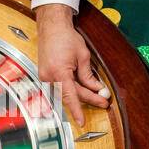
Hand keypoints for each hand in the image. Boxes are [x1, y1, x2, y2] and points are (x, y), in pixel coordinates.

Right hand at [35, 3, 108, 126]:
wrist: (51, 27)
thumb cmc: (65, 37)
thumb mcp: (82, 56)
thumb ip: (88, 75)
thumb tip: (95, 88)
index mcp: (59, 72)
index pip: (70, 96)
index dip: (77, 110)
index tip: (81, 121)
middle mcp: (49, 77)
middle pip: (71, 94)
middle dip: (88, 98)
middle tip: (103, 101)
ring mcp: (44, 77)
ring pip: (65, 92)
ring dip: (80, 94)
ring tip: (95, 95)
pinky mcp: (44, 75)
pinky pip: (60, 86)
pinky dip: (71, 88)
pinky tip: (81, 88)